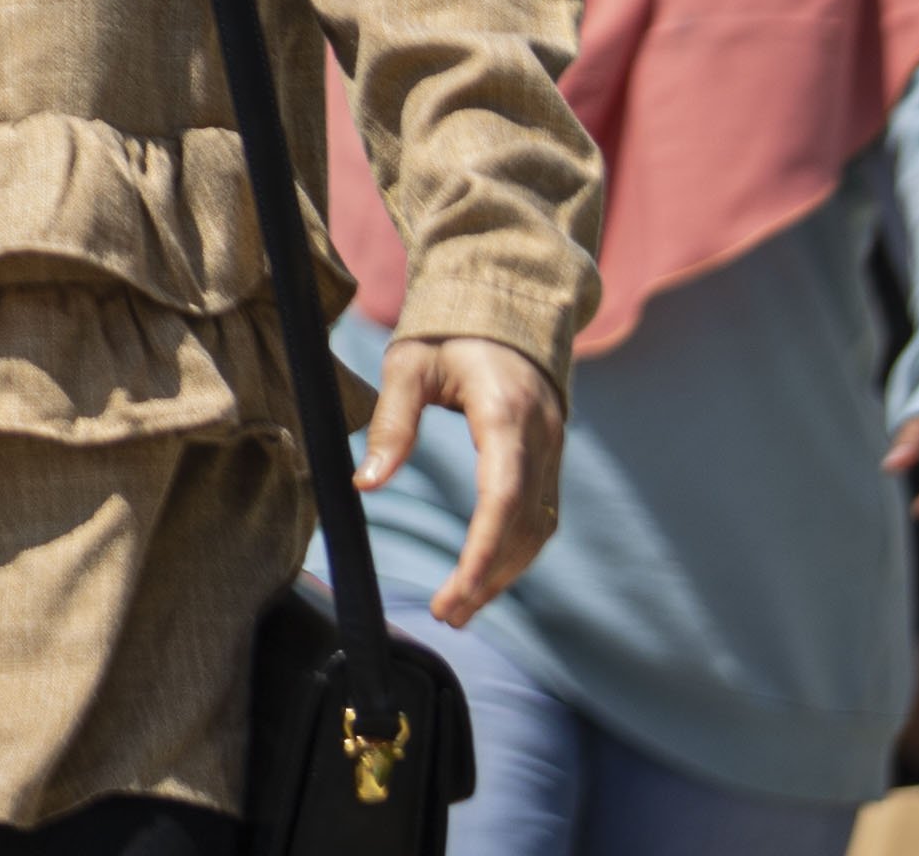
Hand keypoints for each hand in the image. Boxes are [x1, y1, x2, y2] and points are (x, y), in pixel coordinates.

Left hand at [357, 334, 560, 624]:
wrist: (505, 304)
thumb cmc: (448, 331)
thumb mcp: (407, 365)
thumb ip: (391, 424)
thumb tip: (366, 485)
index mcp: (506, 414)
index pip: (503, 498)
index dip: (484, 552)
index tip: (457, 593)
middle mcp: (540, 438)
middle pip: (524, 525)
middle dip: (489, 577)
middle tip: (448, 615)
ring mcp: (551, 449)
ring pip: (539, 527)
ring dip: (505, 571)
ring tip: (462, 607)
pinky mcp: (549, 457)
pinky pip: (540, 514)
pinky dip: (516, 549)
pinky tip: (487, 573)